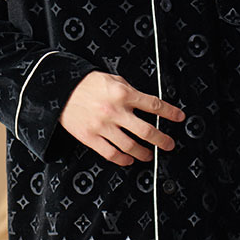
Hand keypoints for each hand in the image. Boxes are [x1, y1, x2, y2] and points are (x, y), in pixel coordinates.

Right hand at [59, 71, 184, 166]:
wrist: (59, 90)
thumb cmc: (86, 84)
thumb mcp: (112, 79)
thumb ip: (129, 91)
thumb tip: (145, 103)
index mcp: (123, 94)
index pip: (154, 105)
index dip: (170, 112)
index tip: (179, 118)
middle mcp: (115, 111)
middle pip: (146, 131)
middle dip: (162, 140)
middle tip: (168, 144)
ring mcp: (103, 126)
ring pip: (130, 146)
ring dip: (143, 153)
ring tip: (149, 155)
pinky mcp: (90, 138)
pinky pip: (111, 154)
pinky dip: (123, 160)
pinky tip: (129, 160)